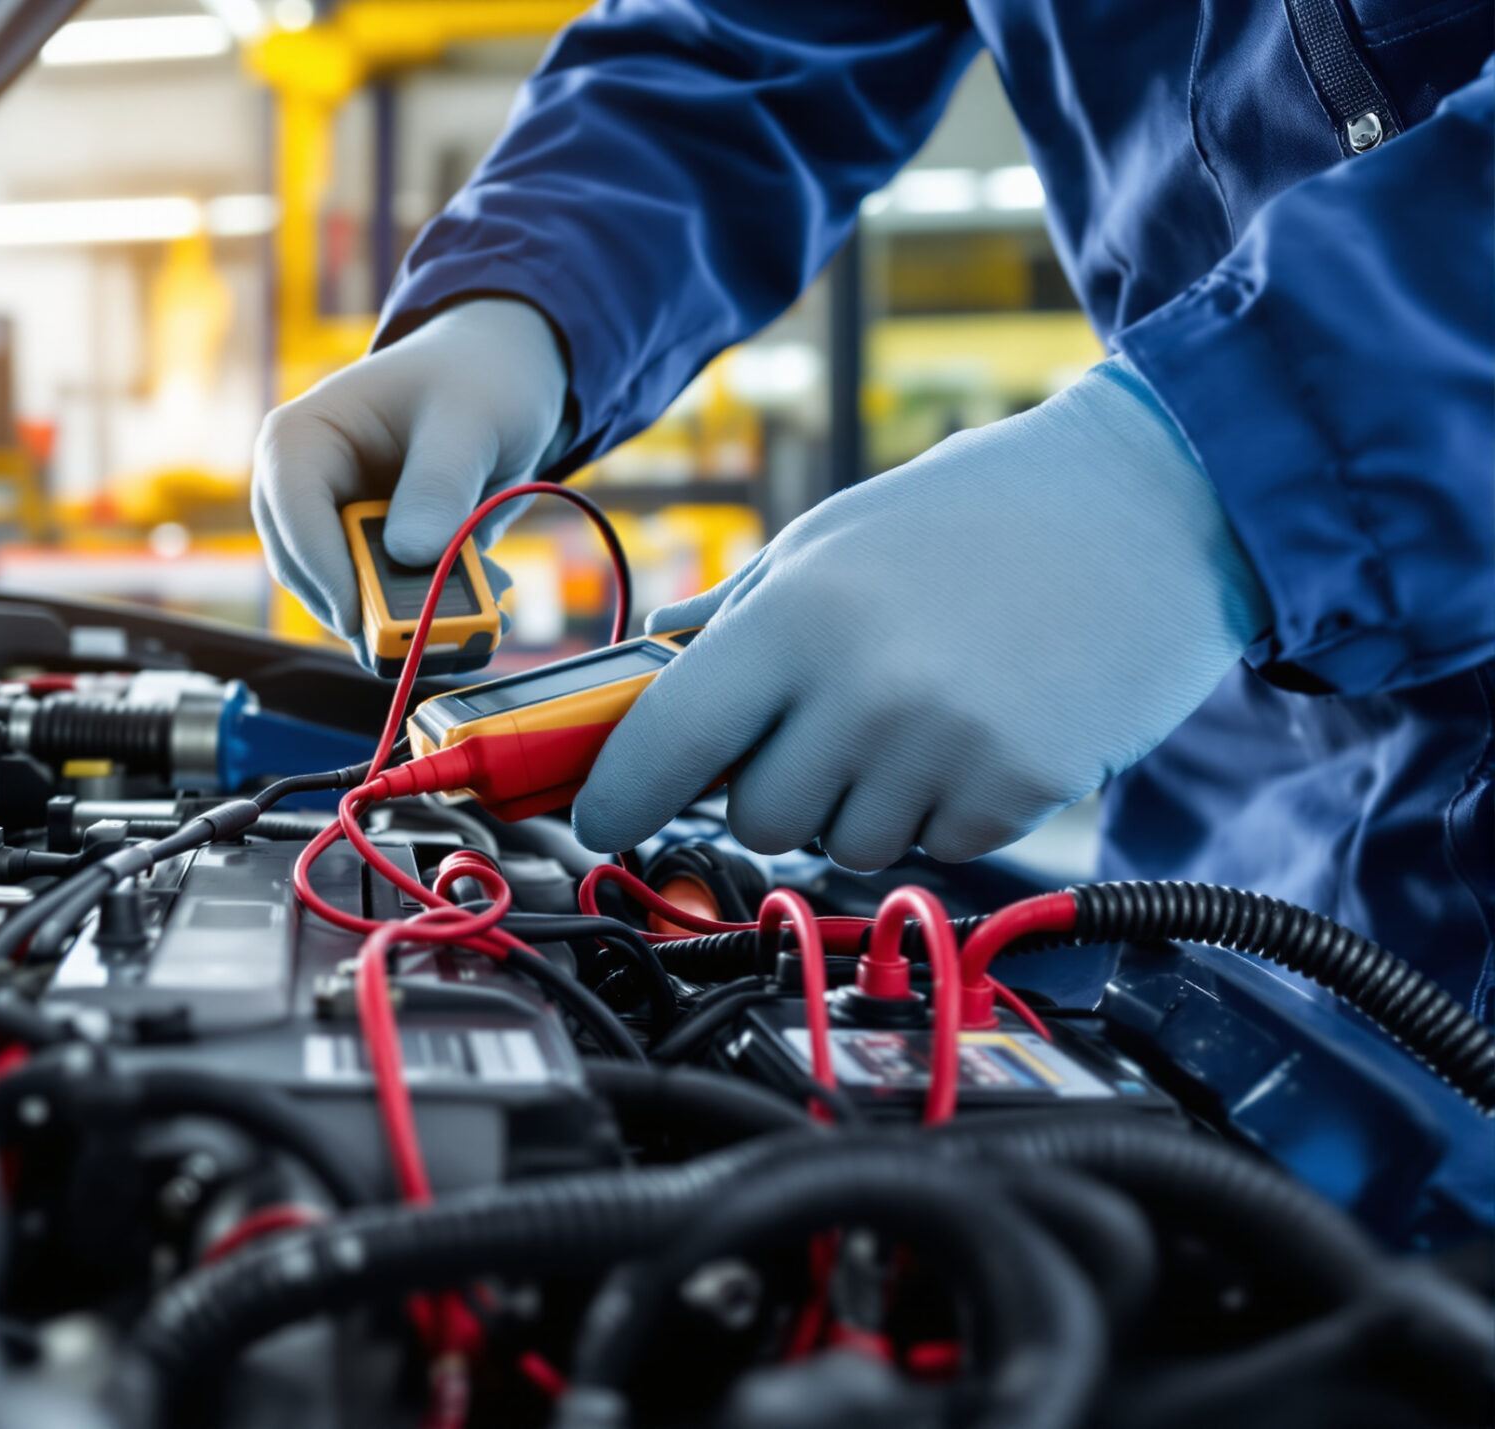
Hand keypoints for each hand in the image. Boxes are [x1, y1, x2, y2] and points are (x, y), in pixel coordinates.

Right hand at [252, 299, 566, 664]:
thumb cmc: (473, 380)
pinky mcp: (372, 557)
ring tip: (477, 609)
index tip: (359, 615)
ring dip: (407, 614)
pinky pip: (388, 602)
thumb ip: (441, 484)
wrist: (498, 378)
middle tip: (426, 632)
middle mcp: (304, 491)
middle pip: (309, 569)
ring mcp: (336, 529)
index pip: (290, 508)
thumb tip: (412, 554)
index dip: (320, 566)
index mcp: (302, 438)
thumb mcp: (470, 420)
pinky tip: (482, 596)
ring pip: (346, 597)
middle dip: (368, 606)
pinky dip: (430, 610)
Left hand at [570, 359, 1272, 868]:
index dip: (617, 797)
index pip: (666, 741)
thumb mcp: (832, 539)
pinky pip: (935, 844)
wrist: (1155, 502)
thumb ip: (733, 620)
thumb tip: (640, 685)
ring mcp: (944, 747)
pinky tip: (983, 726)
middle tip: (831, 722)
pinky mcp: (1020, 788)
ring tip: (922, 708)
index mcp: (796, 614)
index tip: (595, 822)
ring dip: (865, 800)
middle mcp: (863, 689)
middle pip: (758, 816)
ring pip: (846, 842)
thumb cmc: (980, 512)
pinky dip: (946, 806)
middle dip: (776, 787)